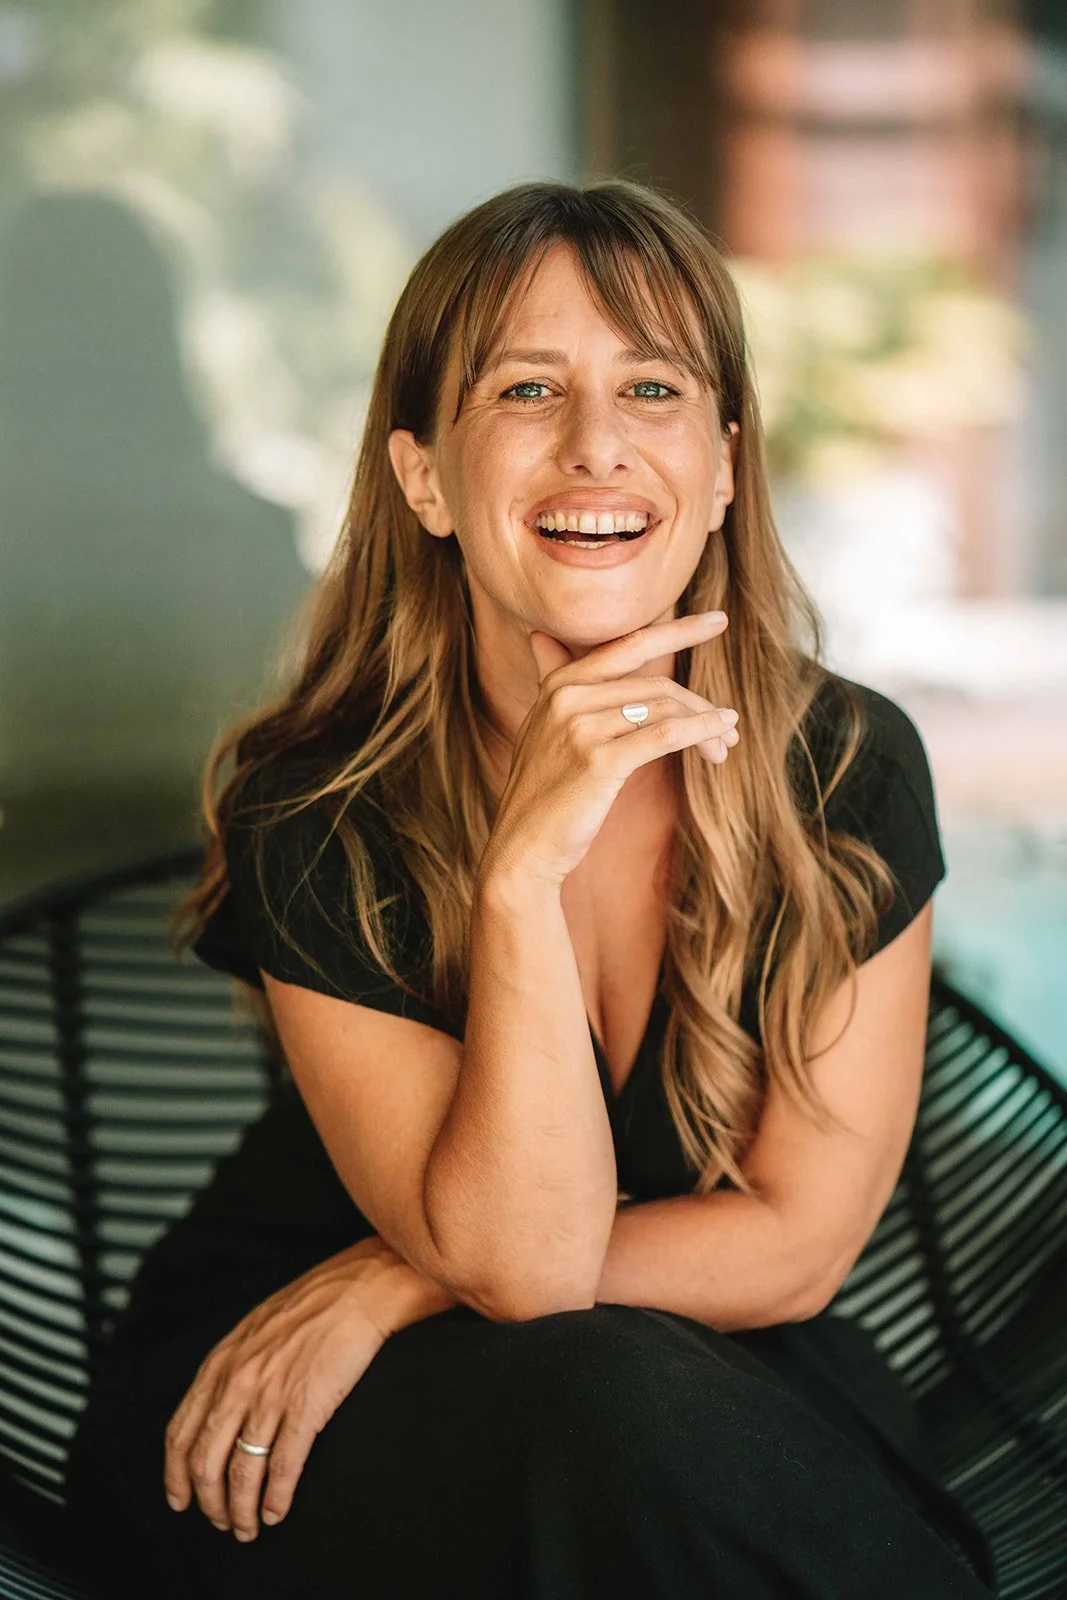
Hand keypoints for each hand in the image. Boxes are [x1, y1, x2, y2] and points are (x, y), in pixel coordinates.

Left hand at [163, 1236, 415, 1542]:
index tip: (181, 1499)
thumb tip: (220, 1406)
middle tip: (222, 1521)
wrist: (358, 1289)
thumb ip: (232, 1367)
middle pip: (206, 1462)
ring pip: (242, 1472)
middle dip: (210, 1503)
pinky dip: (277, 1498)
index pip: (181, 1432)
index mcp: (221, 1363)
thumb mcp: (254, 1329)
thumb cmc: (312, 1304)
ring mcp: (271, 1396)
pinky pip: (283, 1467)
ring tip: (249, 1526)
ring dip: (242, 1510)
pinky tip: (278, 1510)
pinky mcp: (306, 1407)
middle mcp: (238, 1382)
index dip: (176, 1475)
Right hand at [481, 611, 738, 890]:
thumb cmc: (541, 791)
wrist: (522, 847)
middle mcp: (567, 697)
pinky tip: (720, 737)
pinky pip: (664, 736)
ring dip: (706, 726)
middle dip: (700, 704)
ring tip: (725, 746)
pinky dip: (700, 732)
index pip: (629, 645)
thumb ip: (550, 681)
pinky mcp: (598, 761)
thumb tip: (538, 636)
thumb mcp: (540, 727)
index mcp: (559, 684)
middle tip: (729, 726)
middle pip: (656, 685)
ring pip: (664, 710)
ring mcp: (580, 727)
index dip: (678, 630)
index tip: (717, 621)